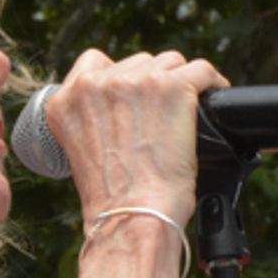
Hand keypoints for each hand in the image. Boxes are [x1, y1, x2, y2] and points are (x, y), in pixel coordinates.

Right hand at [45, 49, 228, 224]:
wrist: (134, 215)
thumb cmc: (115, 198)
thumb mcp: (82, 151)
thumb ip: (93, 117)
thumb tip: (123, 104)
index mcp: (64, 101)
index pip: (95, 63)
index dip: (120, 79)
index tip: (134, 99)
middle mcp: (94, 85)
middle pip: (137, 63)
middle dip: (152, 86)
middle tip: (161, 119)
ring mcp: (134, 82)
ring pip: (170, 64)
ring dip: (179, 85)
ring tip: (184, 115)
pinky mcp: (171, 87)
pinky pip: (202, 71)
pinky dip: (212, 84)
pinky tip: (214, 98)